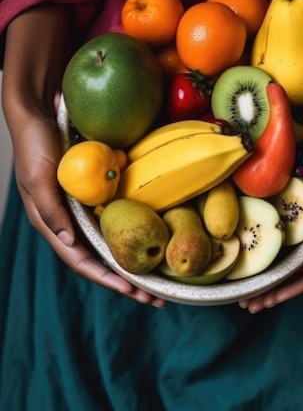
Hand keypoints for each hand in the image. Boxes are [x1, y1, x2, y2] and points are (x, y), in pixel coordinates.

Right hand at [12, 110, 165, 306]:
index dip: (106, 278)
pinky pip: (117, 217)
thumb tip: (69, 242)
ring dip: (135, 261)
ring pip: (112, 242)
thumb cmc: (33, 144)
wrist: (40, 113)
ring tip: (161, 278)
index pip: (81, 261)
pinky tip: (153, 238)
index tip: (132, 291)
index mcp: (53, 224)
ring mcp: (84, 208)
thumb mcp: (37, 177)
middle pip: (102, 259)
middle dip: (127, 282)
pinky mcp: (96, 192)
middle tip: (157, 297)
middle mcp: (71, 222)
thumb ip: (50, 210)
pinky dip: (134, 231)